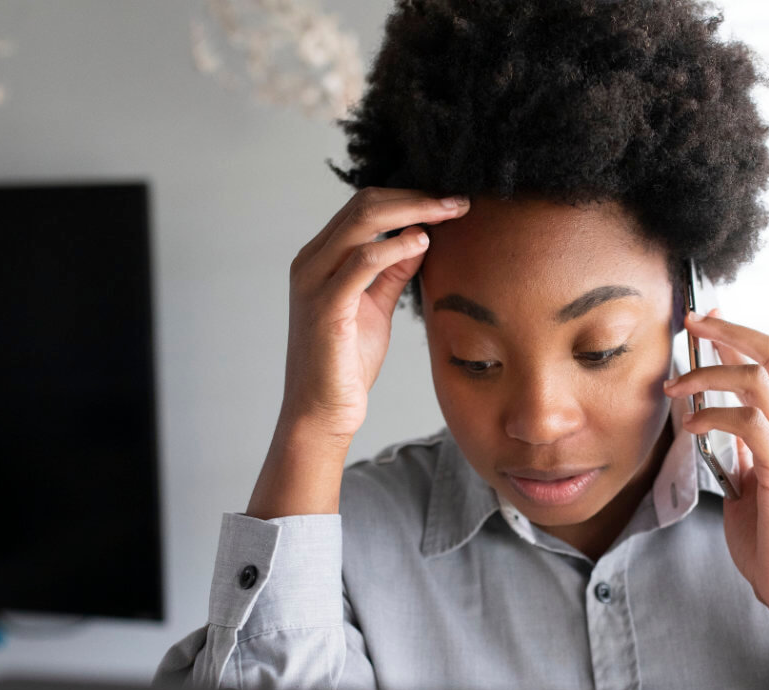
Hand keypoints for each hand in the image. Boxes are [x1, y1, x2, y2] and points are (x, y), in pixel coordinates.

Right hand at [282, 186, 469, 441]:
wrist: (321, 412)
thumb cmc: (345, 365)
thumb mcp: (374, 307)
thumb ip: (391, 273)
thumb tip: (419, 238)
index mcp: (319, 259)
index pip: (363, 208)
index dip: (408, 198)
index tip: (448, 202)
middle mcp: (311, 263)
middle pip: (364, 204)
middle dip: (416, 198)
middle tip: (458, 200)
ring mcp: (314, 281)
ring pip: (363, 221)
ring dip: (414, 212)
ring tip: (451, 214)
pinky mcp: (326, 305)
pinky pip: (364, 260)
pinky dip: (396, 245)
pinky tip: (424, 243)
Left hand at [663, 311, 768, 689]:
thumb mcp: (750, 484)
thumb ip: (741, 453)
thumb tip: (716, 425)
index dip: (740, 334)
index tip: (705, 319)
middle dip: (731, 331)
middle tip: (690, 322)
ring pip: (761, 381)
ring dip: (711, 372)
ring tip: (673, 384)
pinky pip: (751, 425)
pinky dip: (715, 414)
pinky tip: (689, 423)